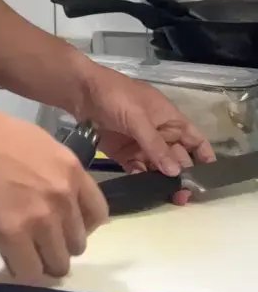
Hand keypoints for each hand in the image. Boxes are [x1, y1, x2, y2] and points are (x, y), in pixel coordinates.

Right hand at [0, 93, 107, 283]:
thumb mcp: (40, 146)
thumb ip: (56, 176)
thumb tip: (60, 206)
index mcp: (72, 171)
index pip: (98, 215)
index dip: (79, 226)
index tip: (62, 227)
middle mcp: (63, 197)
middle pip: (77, 244)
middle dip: (56, 245)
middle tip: (34, 240)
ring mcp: (40, 218)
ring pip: (57, 264)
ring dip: (40, 261)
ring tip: (20, 251)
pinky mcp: (12, 235)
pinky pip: (29, 272)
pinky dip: (19, 269)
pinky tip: (6, 255)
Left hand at [79, 63, 214, 200]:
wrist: (81, 91)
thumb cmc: (115, 96)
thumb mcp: (138, 117)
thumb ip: (156, 145)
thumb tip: (176, 173)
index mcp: (169, 119)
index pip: (194, 139)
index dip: (204, 157)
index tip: (210, 179)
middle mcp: (159, 133)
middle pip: (178, 158)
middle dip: (184, 177)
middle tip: (185, 197)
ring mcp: (142, 144)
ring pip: (159, 168)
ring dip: (164, 183)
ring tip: (169, 200)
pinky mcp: (124, 154)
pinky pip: (139, 171)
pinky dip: (143, 181)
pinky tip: (146, 192)